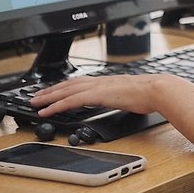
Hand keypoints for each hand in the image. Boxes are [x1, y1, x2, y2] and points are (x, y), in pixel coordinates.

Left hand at [31, 73, 168, 117]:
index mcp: (106, 82)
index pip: (79, 83)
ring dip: (48, 97)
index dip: (64, 87)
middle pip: (68, 85)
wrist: (157, 90)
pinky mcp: (97, 95)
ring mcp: (98, 87)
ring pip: (66, 91)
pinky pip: (71, 101)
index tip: (53, 92)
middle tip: (36, 97)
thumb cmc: (149, 94)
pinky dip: (57, 105)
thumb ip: (121, 97)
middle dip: (50, 91)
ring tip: (36, 104)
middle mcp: (99, 81)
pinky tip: (48, 111)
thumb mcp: (130, 95)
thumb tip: (121, 102)